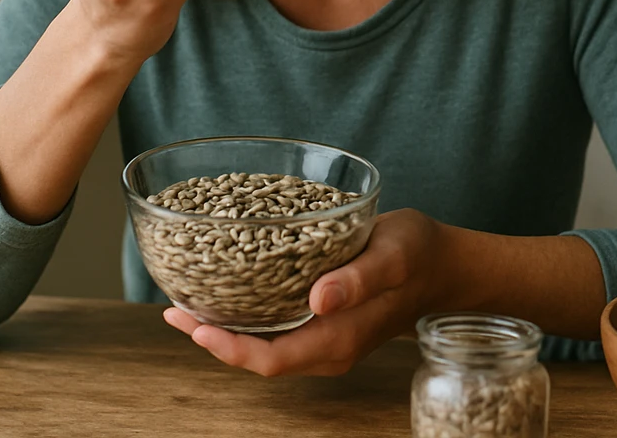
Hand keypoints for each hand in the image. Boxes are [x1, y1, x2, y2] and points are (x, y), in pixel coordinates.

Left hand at [164, 209, 447, 375]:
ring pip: (263, 345)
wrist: (442, 263)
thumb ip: (359, 279)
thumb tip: (320, 298)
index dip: (226, 348)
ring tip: (189, 299)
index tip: (193, 324)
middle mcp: (327, 348)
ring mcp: (325, 339)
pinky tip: (229, 290)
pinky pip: (276, 329)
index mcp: (338, 340)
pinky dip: (246, 315)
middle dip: (212, 337)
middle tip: (174, 305)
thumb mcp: (392, 257)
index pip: (269, 360)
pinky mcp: (324, 322)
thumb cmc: (418, 255)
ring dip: (225, 327)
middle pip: (257, 357)